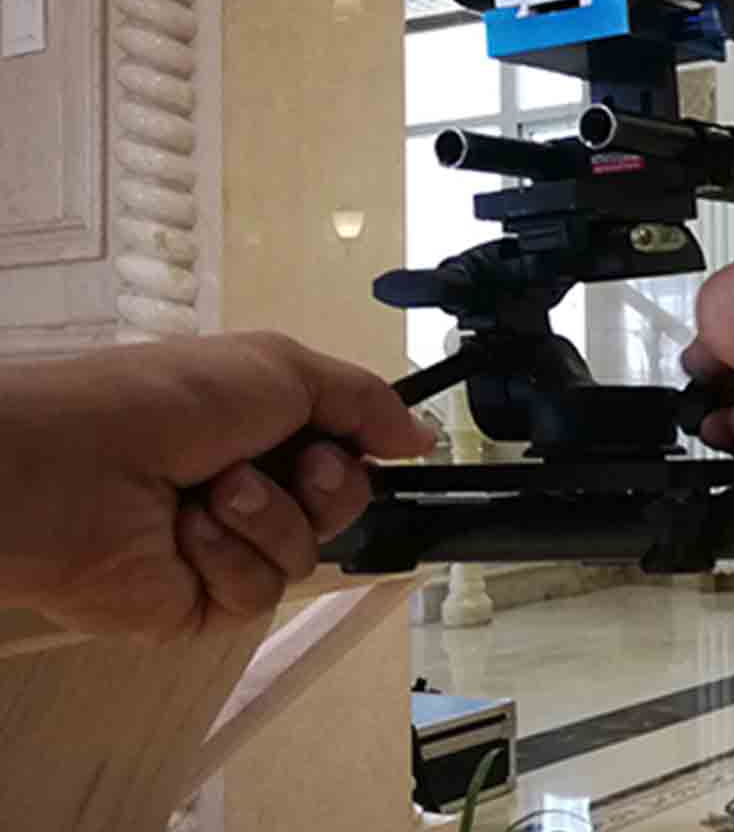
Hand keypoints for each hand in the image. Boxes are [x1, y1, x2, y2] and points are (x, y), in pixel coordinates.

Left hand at [0, 333, 434, 640]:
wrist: (73, 467)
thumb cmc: (163, 400)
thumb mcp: (285, 367)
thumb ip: (366, 402)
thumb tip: (422, 436)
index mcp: (264, 430)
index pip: (348, 457)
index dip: (359, 455)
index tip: (352, 442)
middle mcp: (247, 488)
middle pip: (341, 510)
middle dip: (325, 487)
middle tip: (288, 464)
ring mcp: (222, 548)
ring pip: (304, 557)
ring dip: (267, 518)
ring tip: (212, 493)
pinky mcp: (199, 603)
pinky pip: (259, 594)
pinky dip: (229, 558)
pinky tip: (187, 534)